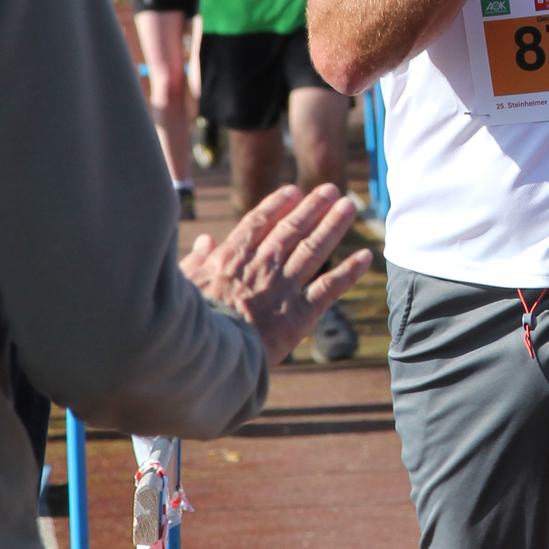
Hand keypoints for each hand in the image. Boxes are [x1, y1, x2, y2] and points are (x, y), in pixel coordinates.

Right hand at [181, 184, 371, 368]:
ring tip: (349, 207)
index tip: (294, 192)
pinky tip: (366, 256)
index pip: (259, 223)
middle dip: (313, 208)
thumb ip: (195, 261)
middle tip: (331, 190)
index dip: (278, 205)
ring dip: (333, 226)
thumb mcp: (183, 286)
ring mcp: (283, 288)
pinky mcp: (300, 315)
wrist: (206, 358)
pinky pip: (330, 287)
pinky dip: (350, 271)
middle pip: (292, 229)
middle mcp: (262, 266)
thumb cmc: (188, 325)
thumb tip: (205, 241)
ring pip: (313, 249)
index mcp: (231, 259)